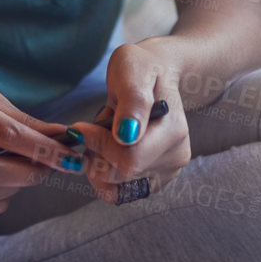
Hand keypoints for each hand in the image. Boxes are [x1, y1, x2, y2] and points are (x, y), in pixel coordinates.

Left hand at [67, 43, 192, 205]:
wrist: (154, 73)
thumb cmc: (140, 68)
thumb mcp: (132, 71)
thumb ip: (132, 101)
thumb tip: (126, 135)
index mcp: (174, 131)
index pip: (129, 159)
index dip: (99, 145)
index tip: (84, 125)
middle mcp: (176, 156)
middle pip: (122, 176)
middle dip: (97, 154)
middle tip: (93, 130)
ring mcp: (167, 171)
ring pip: (118, 188)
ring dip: (98, 166)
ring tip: (101, 140)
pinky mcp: (155, 180)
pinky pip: (121, 193)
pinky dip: (104, 177)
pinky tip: (105, 153)